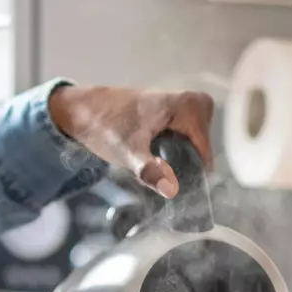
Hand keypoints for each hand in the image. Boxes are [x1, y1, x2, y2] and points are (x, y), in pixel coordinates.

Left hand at [48, 85, 215, 198]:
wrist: (85, 109)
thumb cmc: (105, 126)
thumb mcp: (127, 151)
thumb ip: (149, 171)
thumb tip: (171, 189)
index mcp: (189, 105)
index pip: (206, 151)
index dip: (193, 174)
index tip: (176, 189)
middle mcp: (194, 101)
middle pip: (202, 150)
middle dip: (186, 167)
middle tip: (161, 176)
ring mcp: (186, 105)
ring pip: (195, 146)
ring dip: (180, 162)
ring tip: (155, 168)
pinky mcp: (177, 111)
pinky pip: (187, 139)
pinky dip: (176, 152)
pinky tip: (157, 159)